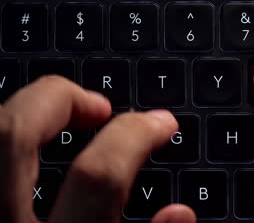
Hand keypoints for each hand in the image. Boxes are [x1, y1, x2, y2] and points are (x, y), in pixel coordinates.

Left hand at [0, 76, 195, 222]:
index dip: (135, 136)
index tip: (160, 124)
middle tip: (97, 105)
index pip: (99, 175)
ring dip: (26, 112)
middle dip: (59, 99)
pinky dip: (7, 138)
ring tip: (59, 113)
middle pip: (14, 133)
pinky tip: (29, 149)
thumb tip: (179, 214)